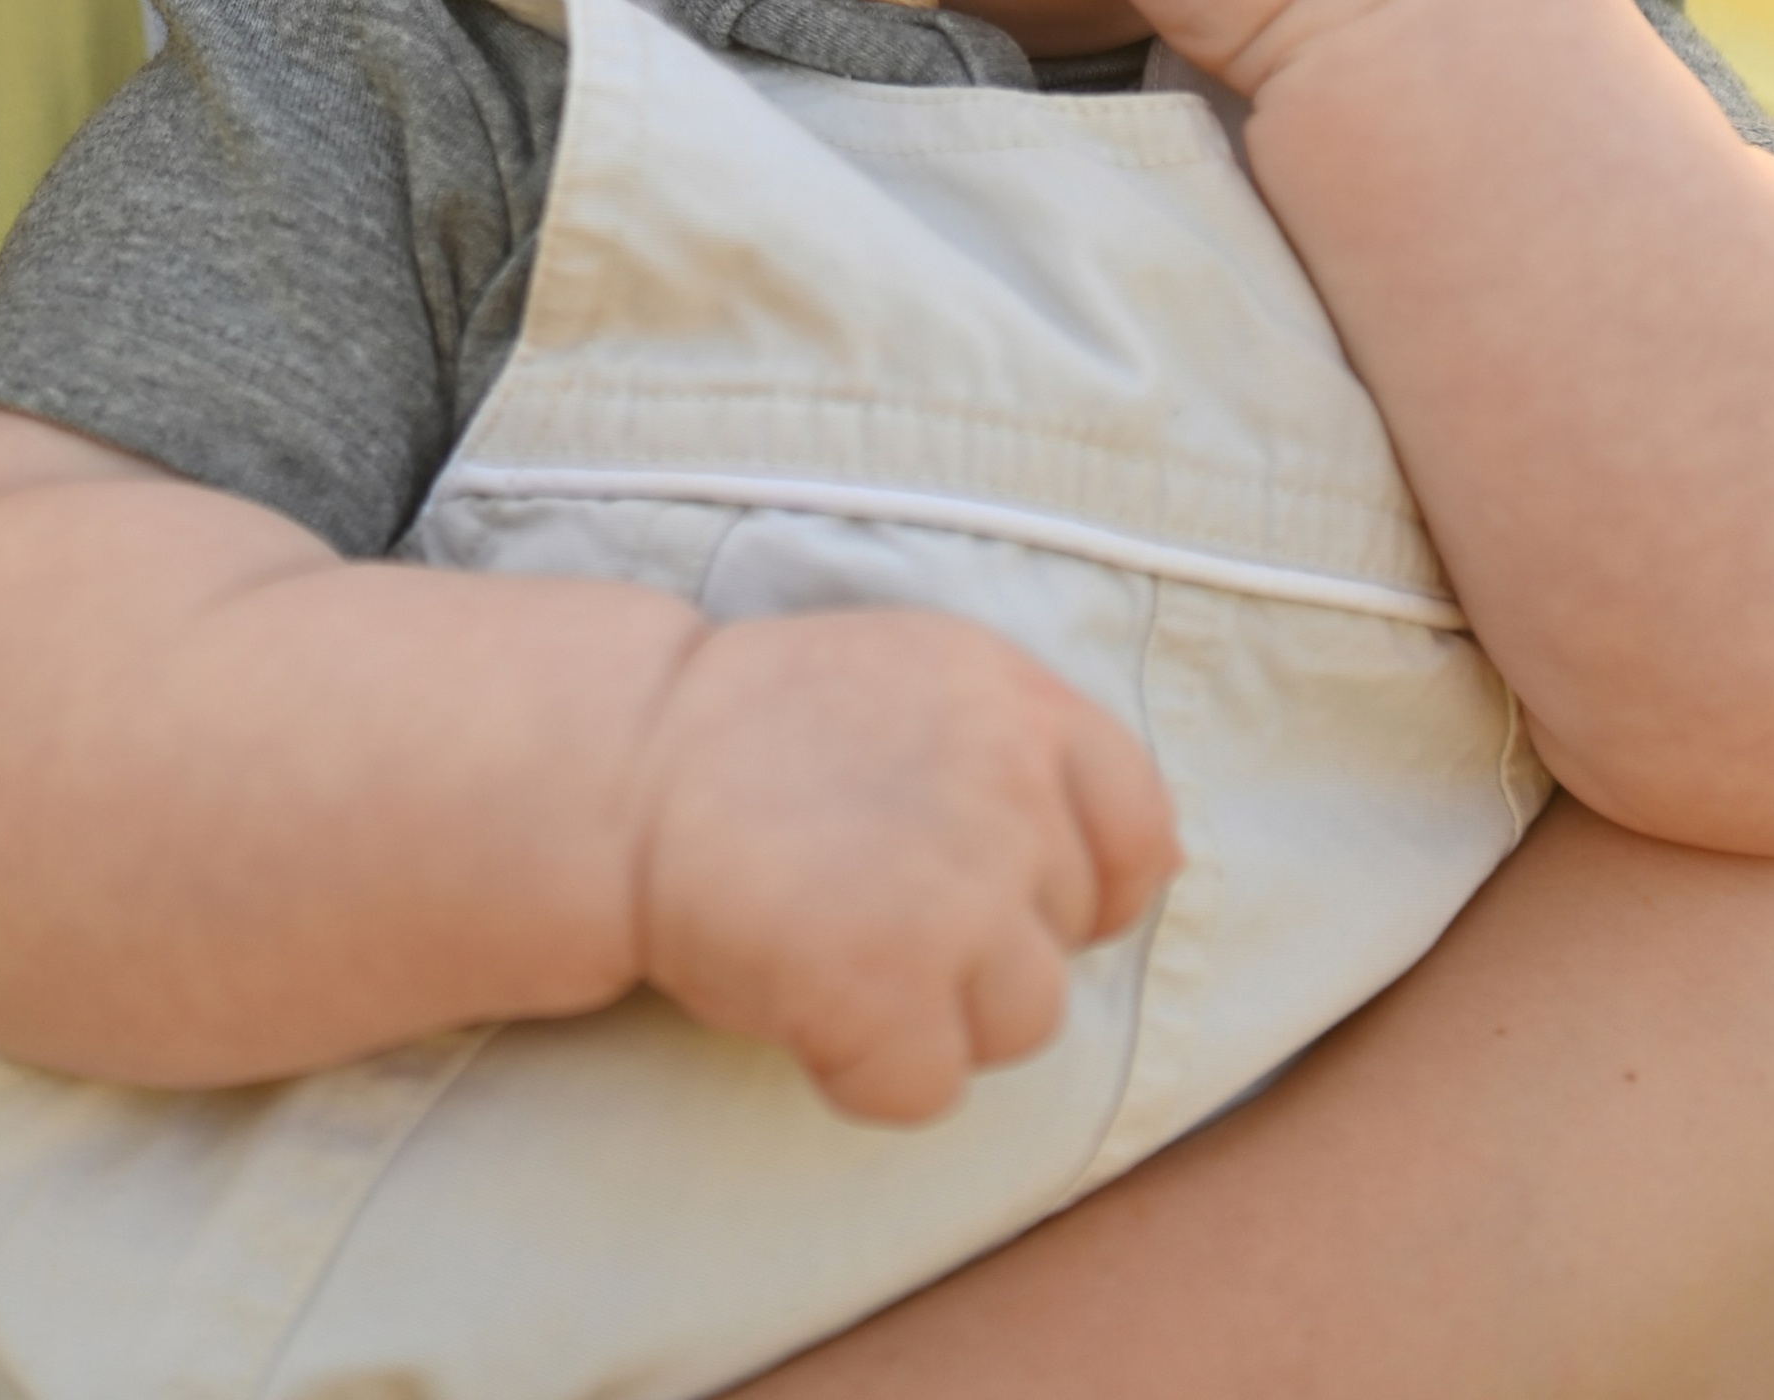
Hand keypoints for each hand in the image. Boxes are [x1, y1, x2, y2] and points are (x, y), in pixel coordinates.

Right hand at [630, 608, 1176, 1125]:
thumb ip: (1029, 753)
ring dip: (935, 1015)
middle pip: (1068, 942)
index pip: (1143, 832)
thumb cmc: (762, 736)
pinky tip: (798, 993)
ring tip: (833, 941)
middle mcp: (1009, 788)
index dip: (1085, 885)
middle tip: (863, 892)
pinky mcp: (892, 987)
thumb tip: (1154, 866)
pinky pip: (928, 1089)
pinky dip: (863, 1071)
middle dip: (981, 947)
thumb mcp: (922, 684)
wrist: (619, 768)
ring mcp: (958, 891)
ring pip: (1021, 1024)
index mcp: (1019, 701)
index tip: (1001, 892)